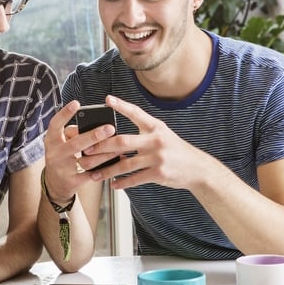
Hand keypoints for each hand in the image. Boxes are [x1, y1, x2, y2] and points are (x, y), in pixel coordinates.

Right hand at [43, 100, 115, 201]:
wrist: (54, 183)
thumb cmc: (62, 155)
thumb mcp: (61, 142)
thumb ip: (73, 133)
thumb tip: (94, 125)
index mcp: (51, 140)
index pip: (55, 124)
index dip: (65, 113)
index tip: (77, 103)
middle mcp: (54, 153)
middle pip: (75, 144)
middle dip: (94, 136)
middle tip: (110, 128)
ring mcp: (62, 168)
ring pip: (86, 160)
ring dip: (104, 154)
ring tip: (119, 147)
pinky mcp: (71, 181)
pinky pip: (91, 174)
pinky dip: (105, 168)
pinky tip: (117, 162)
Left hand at [90, 95, 215, 190]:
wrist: (197, 168)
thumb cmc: (175, 151)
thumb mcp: (163, 135)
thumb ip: (143, 133)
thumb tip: (116, 137)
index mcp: (156, 127)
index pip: (136, 113)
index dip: (121, 106)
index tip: (107, 100)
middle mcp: (156, 140)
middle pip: (122, 141)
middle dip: (101, 147)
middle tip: (86, 150)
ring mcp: (157, 157)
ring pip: (125, 164)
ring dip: (107, 170)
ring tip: (93, 174)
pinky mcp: (159, 173)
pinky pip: (135, 178)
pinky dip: (122, 183)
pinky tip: (112, 185)